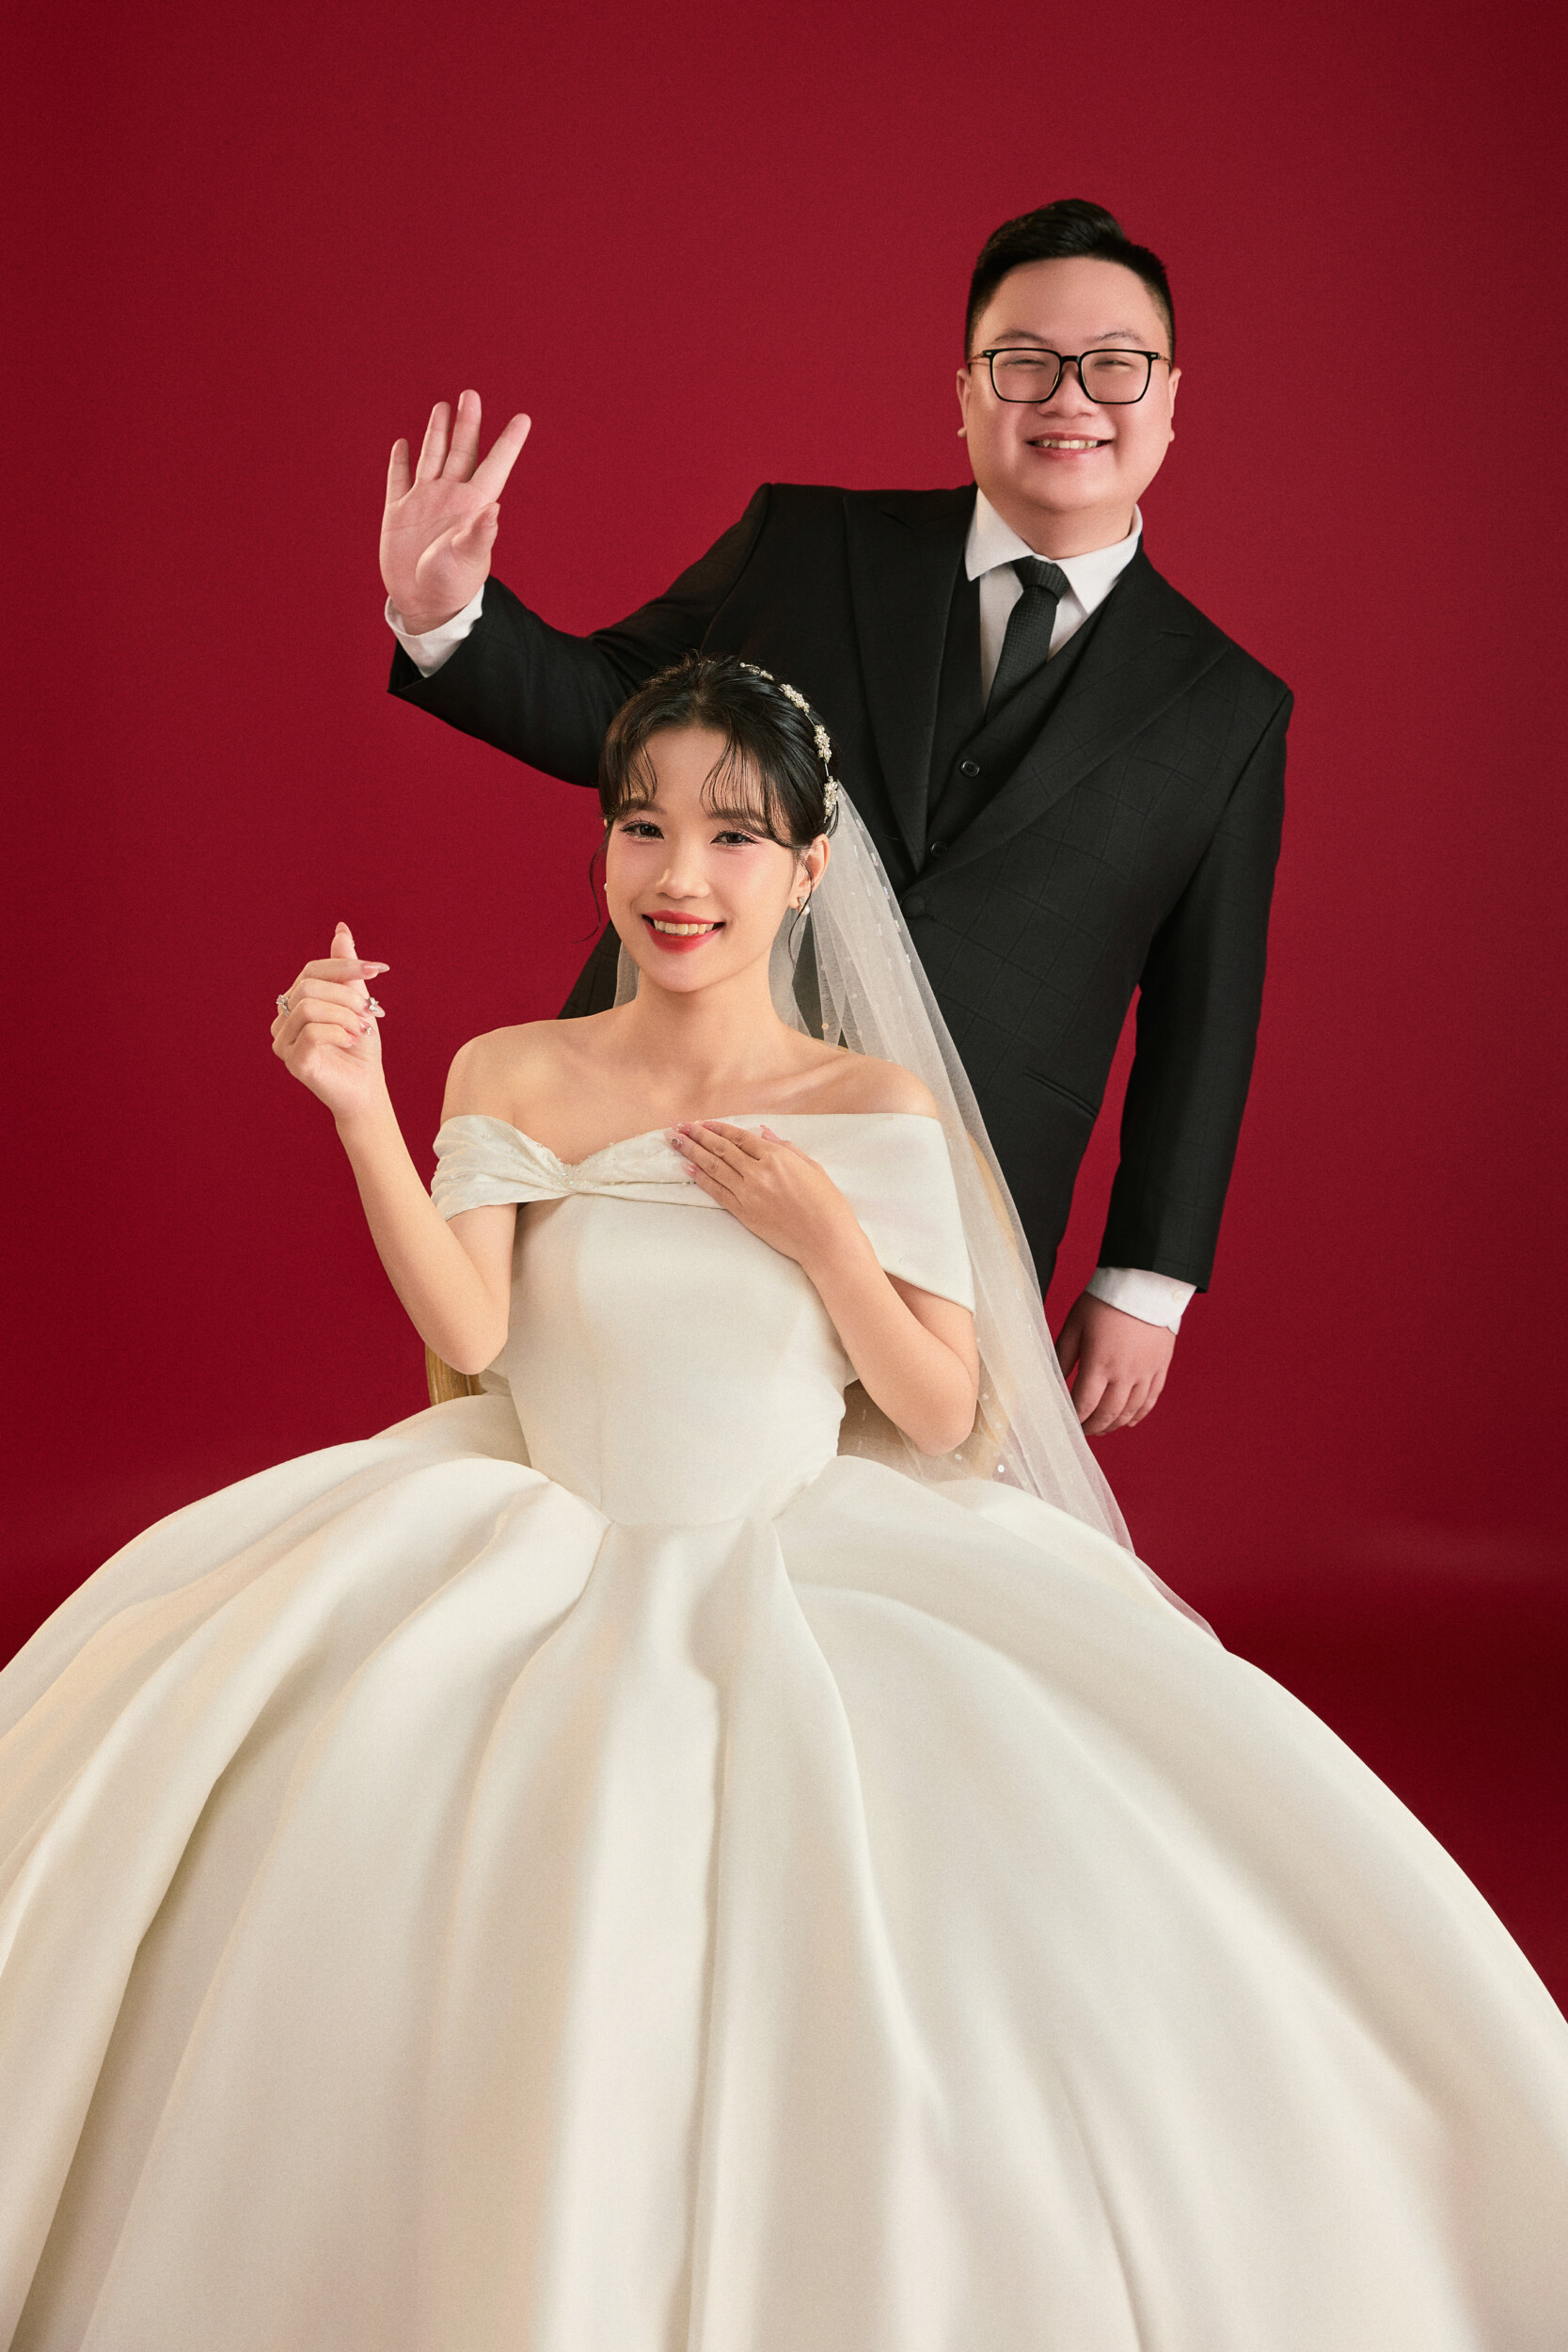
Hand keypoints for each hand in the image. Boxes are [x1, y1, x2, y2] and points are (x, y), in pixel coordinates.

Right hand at [271, 922, 389, 1123]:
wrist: (367, 1088)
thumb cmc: (360, 1046)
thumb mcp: (357, 1000)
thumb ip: (346, 968)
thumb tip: (341, 929)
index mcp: (294, 1003)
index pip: (312, 971)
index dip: (345, 966)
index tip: (379, 969)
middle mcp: (282, 1021)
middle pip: (308, 987)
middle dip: (346, 995)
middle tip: (370, 1012)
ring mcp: (283, 1042)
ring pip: (309, 1008)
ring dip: (345, 1015)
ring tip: (361, 1030)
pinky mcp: (293, 1061)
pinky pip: (311, 1032)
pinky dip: (339, 1033)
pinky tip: (352, 1042)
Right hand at [381, 390, 531, 633]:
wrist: (423, 605)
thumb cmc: (452, 586)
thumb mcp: (469, 560)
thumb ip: (480, 535)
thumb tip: (494, 510)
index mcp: (472, 505)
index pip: (494, 465)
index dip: (509, 442)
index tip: (524, 417)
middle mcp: (450, 498)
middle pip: (461, 451)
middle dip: (467, 423)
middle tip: (471, 394)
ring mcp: (424, 503)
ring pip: (432, 457)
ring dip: (437, 432)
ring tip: (443, 407)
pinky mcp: (399, 514)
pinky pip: (399, 479)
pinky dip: (401, 461)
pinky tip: (404, 443)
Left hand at [672, 1122, 857, 1266]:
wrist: (826, 1239)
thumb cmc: (826, 1203)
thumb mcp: (811, 1166)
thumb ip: (786, 1147)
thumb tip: (763, 1133)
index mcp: (777, 1156)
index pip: (740, 1137)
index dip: (719, 1128)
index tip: (703, 1123)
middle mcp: (759, 1172)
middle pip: (721, 1148)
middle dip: (697, 1135)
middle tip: (679, 1127)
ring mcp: (749, 1193)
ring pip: (713, 1167)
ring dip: (691, 1152)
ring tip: (675, 1142)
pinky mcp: (744, 1213)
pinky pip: (716, 1192)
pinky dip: (700, 1179)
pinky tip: (687, 1168)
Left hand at [1054, 1290, 1174, 1434]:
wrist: (1145, 1284)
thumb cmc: (1105, 1301)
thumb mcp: (1075, 1325)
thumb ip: (1063, 1355)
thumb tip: (1054, 1380)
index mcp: (1099, 1363)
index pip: (1084, 1404)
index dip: (1074, 1419)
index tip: (1066, 1424)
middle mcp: (1124, 1373)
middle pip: (1108, 1414)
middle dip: (1093, 1427)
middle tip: (1082, 1431)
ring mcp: (1145, 1372)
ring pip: (1130, 1411)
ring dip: (1114, 1425)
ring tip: (1102, 1428)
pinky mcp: (1160, 1367)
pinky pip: (1151, 1400)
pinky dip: (1139, 1415)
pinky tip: (1129, 1421)